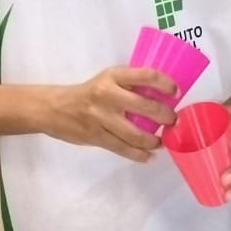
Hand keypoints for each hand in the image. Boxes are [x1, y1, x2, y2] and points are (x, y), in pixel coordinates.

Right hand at [47, 67, 176, 161]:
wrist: (54, 107)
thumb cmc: (89, 93)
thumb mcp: (108, 80)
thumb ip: (130, 86)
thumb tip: (162, 98)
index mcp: (113, 76)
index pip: (146, 75)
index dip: (165, 84)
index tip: (175, 92)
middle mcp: (107, 94)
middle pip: (145, 106)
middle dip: (165, 116)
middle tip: (173, 121)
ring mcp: (101, 117)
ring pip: (135, 133)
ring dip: (153, 140)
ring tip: (161, 142)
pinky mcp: (95, 136)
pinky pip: (122, 148)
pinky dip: (138, 154)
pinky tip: (148, 155)